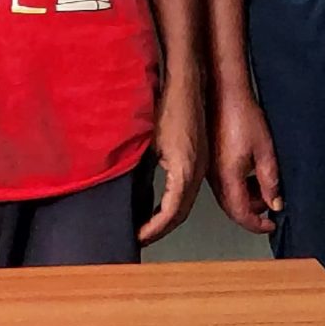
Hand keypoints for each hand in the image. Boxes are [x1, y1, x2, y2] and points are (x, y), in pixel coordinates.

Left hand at [138, 77, 206, 244]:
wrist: (187, 87)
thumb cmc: (166, 108)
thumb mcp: (147, 142)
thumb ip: (140, 169)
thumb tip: (124, 191)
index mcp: (185, 172)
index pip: (170, 213)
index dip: (153, 229)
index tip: (137, 237)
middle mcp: (196, 173)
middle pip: (180, 214)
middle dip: (160, 230)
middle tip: (140, 238)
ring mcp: (200, 168)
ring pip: (186, 204)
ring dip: (166, 220)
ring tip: (146, 228)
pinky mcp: (198, 161)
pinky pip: (186, 191)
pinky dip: (172, 205)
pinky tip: (157, 206)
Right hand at [209, 92, 281, 236]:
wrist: (222, 92)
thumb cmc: (242, 116)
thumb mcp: (265, 152)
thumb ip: (270, 182)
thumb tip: (274, 203)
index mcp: (227, 177)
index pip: (241, 213)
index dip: (257, 224)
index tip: (271, 225)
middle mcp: (213, 176)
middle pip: (232, 208)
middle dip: (253, 212)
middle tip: (272, 204)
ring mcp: (208, 168)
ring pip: (227, 196)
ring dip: (246, 198)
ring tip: (263, 186)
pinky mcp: (208, 159)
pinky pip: (222, 183)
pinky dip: (238, 186)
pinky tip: (250, 172)